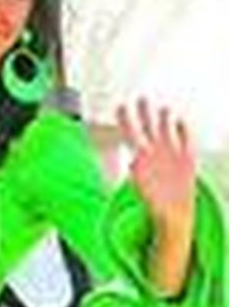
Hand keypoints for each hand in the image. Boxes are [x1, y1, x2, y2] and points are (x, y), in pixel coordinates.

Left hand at [117, 98, 196, 238]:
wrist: (173, 209)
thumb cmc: (153, 198)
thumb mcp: (139, 183)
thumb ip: (136, 170)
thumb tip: (133, 163)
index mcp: (139, 155)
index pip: (129, 132)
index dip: (125, 119)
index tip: (120, 106)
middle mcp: (153, 150)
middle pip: (147, 125)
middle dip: (144, 111)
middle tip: (141, 98)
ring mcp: (170, 152)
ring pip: (166, 129)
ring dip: (164, 118)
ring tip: (163, 108)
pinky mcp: (186, 157)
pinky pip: (185, 139)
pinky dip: (183, 130)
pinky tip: (180, 120)